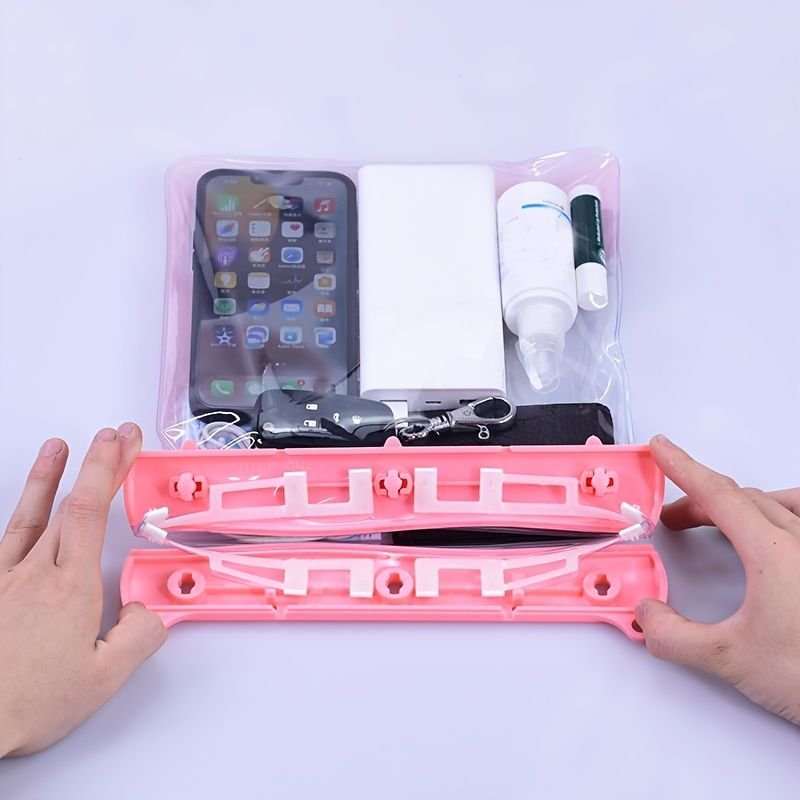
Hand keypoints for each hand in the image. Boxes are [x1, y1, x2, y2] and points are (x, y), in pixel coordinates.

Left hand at [0, 424, 166, 756]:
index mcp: (69, 589)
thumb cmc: (27, 703)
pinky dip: (18, 513)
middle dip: (96, 464)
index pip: (88, 512)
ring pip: (29, 516)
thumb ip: (138, 637)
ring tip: (58, 447)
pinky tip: (22, 506)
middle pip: (69, 505)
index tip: (119, 442)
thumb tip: (149, 613)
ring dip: (47, 477)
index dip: (105, 469)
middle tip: (114, 436)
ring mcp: (6, 581)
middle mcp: (36, 575)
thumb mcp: (103, 680)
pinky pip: (5, 541)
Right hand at [636, 434, 799, 724]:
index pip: (717, 494)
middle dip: (697, 502)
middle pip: (739, 500)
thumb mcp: (732, 660)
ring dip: (735, 507)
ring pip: (773, 506)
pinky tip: (773, 528)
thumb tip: (648, 618)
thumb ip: (676, 636)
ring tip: (716, 519)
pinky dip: (775, 514)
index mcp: (774, 552)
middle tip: (671, 518)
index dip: (682, 467)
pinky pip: (798, 518)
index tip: (661, 449)